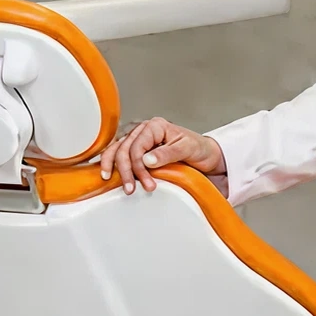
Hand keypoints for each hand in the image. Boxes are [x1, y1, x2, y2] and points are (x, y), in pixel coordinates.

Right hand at [97, 117, 224, 193]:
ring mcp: (139, 140)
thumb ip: (167, 153)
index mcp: (155, 126)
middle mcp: (144, 131)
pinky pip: (119, 155)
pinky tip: (109, 175)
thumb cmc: (199, 149)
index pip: (137, 146)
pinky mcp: (137, 151)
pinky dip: (112, 165)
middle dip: (126, 171)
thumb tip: (146, 160)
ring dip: (114, 168)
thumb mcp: (187, 149)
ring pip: (117, 151)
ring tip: (116, 183)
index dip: (138, 166)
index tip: (146, 182)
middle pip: (124, 149)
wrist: (206, 156)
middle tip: (131, 189)